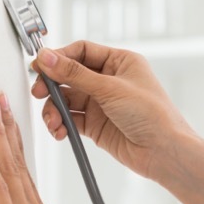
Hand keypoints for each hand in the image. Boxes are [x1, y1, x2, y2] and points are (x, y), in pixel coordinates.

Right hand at [31, 41, 196, 183]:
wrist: (164, 153)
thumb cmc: (153, 115)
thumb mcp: (110, 88)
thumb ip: (75, 74)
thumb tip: (48, 58)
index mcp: (120, 62)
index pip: (82, 51)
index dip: (60, 57)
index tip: (40, 65)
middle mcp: (109, 80)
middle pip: (70, 75)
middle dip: (52, 84)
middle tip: (39, 92)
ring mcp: (102, 103)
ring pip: (67, 99)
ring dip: (54, 109)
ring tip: (53, 121)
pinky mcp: (96, 124)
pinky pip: (70, 118)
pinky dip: (61, 124)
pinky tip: (60, 130)